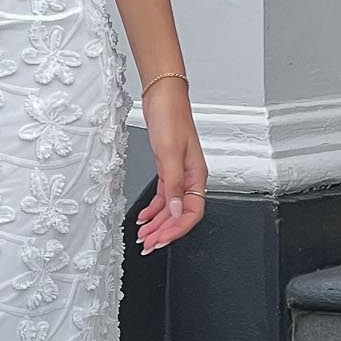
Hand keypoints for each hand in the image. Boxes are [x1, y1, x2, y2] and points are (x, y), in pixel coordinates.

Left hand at [137, 82, 206, 254]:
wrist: (163, 95)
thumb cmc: (171, 117)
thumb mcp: (169, 153)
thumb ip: (173, 185)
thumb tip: (178, 211)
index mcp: (196, 176)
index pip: (192, 212)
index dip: (176, 229)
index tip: (160, 240)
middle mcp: (190, 177)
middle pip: (180, 213)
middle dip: (164, 231)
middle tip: (148, 244)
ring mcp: (179, 173)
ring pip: (170, 206)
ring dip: (157, 223)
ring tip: (143, 235)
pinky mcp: (167, 168)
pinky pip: (164, 195)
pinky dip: (154, 208)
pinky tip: (144, 216)